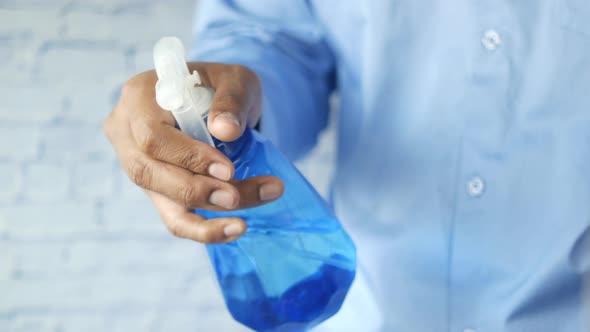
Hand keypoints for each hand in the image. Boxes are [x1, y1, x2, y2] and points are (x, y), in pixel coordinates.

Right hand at [104, 63, 283, 242]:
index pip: (152, 137)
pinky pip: (173, 217)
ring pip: (163, 200)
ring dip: (207, 214)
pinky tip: (234, 230)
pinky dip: (203, 229)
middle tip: (236, 198)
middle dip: (196, 190)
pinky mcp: (156, 189)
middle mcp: (127, 133)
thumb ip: (232, 100)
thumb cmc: (222, 87)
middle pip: (150, 173)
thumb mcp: (234, 80)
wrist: (219, 102)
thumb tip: (226, 130)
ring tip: (243, 223)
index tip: (228, 169)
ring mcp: (137, 165)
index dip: (188, 157)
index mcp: (139, 97)